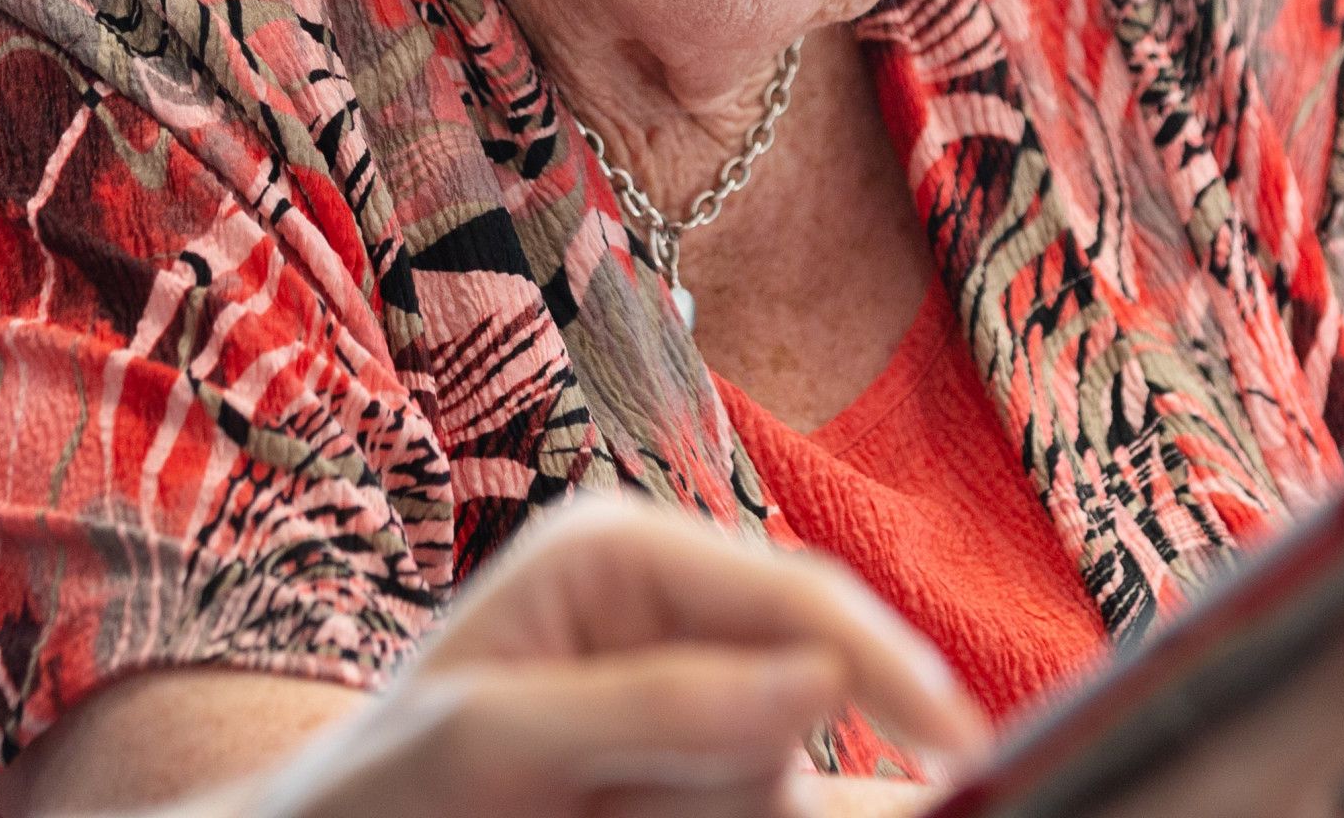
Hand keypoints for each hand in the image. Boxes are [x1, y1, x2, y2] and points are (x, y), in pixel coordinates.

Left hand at [220, 495, 990, 817]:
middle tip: (607, 813)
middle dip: (741, 776)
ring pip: (787, 774)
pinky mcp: (703, 784)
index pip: (796, 596)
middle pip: (812, 694)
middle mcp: (676, 614)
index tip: (963, 746)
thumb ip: (651, 705)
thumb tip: (817, 683)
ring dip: (709, 813)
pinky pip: (776, 802)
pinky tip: (781, 810)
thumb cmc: (380, 784)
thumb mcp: (491, 736)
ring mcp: (697, 707)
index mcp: (622, 553)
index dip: (890, 667)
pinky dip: (757, 811)